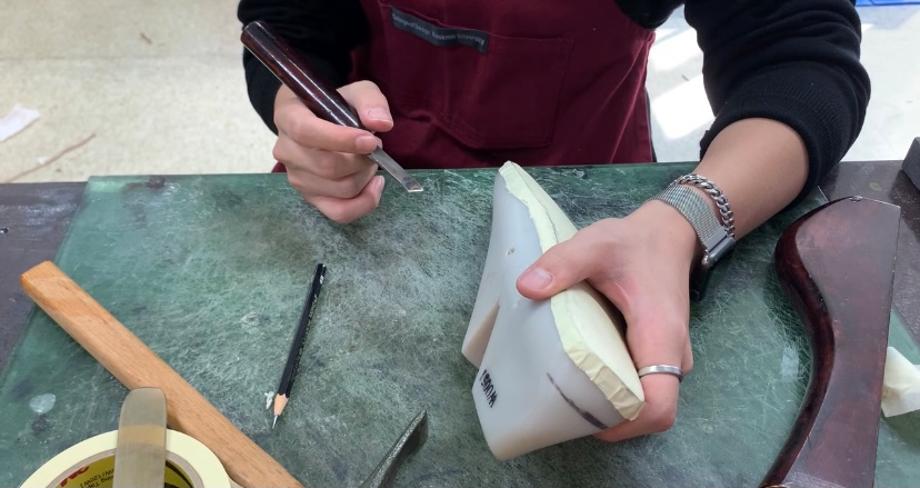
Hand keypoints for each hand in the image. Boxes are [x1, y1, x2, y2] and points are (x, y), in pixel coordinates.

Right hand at [272, 81, 392, 222]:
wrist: (320, 121)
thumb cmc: (335, 105)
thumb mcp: (355, 91)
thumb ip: (370, 102)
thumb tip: (381, 123)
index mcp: (288, 116)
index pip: (307, 132)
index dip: (341, 140)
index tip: (371, 140)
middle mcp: (286, 150)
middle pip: (328, 167)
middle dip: (362, 160)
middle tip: (375, 147)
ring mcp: (296, 177)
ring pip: (339, 189)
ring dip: (365, 177)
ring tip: (370, 161)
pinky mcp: (310, 198)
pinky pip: (339, 212)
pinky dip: (364, 203)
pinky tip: (374, 185)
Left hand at [516, 201, 697, 440]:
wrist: (668, 234)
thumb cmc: (635, 242)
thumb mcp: (596, 244)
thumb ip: (563, 262)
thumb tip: (527, 287)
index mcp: (661, 336)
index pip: (659, 406)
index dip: (626, 423)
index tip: (586, 416)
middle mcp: (673, 355)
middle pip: (651, 412)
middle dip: (612, 419)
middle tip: (564, 406)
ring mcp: (670, 357)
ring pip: (648, 402)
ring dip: (614, 407)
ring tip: (568, 394)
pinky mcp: (659, 354)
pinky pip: (643, 387)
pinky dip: (617, 390)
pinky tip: (583, 377)